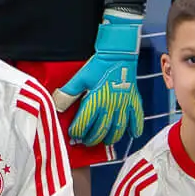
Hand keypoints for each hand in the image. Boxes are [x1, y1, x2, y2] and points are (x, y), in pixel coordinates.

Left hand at [58, 12, 143, 148]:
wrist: (118, 53)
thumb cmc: (98, 65)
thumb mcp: (80, 78)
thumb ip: (68, 93)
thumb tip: (57, 106)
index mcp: (95, 101)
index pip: (84, 124)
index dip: (77, 132)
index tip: (74, 135)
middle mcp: (110, 106)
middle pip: (101, 130)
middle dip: (92, 139)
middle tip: (86, 142)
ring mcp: (124, 105)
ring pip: (118, 129)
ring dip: (111, 138)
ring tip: (105, 141)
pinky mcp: (134, 101)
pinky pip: (137, 119)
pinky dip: (135, 129)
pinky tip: (132, 135)